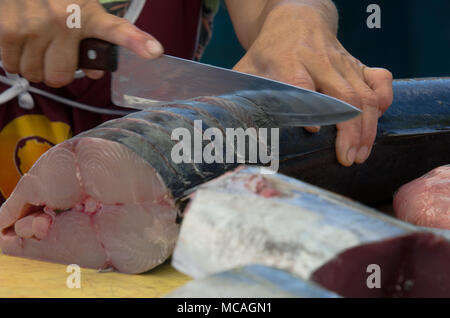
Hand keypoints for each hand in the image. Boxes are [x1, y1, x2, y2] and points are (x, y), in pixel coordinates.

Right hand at [0, 0, 162, 86]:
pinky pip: (11, 66)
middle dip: (55, 72)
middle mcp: (63, 21)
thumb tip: (94, 73)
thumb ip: (94, 41)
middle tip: (54, 54)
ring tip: (35, 44)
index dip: (137, 41)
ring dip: (33, 65)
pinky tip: (20, 41)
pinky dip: (13, 59)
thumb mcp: (82, 11)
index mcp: (89, 15)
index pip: (118, 30)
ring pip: (34, 74)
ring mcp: (35, 27)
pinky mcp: (8, 29)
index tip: (155, 51)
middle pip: (60, 78)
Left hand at [233, 3, 392, 166]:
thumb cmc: (268, 50)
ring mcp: (342, 61)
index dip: (311, 108)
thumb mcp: (247, 67)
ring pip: (364, 93)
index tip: (312, 133)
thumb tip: (217, 128)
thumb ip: (237, 95)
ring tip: (361, 153)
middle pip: (342, 94)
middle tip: (347, 158)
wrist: (296, 17)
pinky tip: (378, 119)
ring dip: (366, 126)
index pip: (302, 84)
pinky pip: (379, 78)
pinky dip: (384, 99)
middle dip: (349, 130)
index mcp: (288, 61)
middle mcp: (319, 60)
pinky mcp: (357, 62)